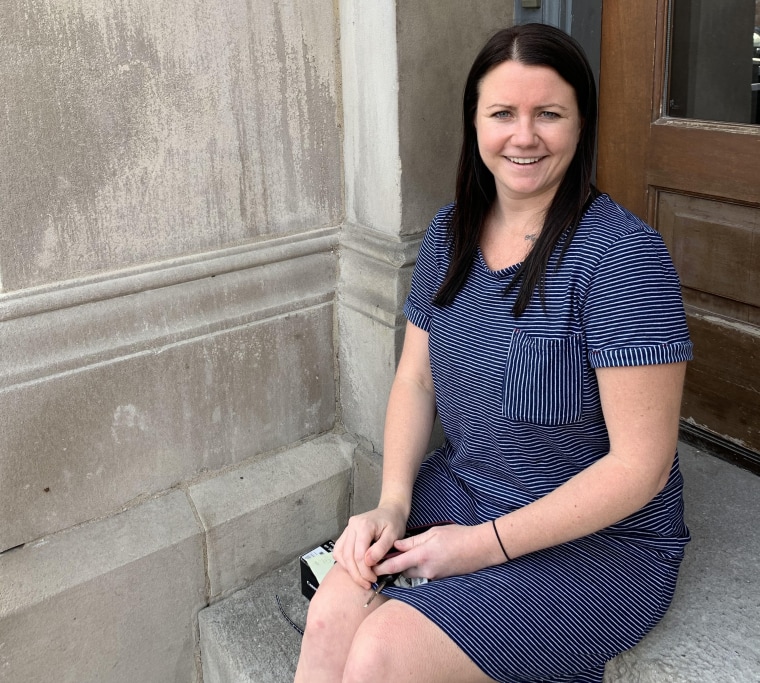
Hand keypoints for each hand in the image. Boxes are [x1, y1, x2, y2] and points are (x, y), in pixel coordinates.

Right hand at [332, 506, 406, 588]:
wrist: (390, 511)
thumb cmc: (394, 523)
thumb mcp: (393, 535)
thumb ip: (381, 548)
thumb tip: (368, 562)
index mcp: (364, 525)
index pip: (358, 554)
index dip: (365, 571)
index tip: (374, 579)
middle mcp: (352, 526)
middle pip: (347, 556)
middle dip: (357, 574)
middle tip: (367, 584)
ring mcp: (347, 529)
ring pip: (340, 554)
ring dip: (349, 569)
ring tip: (361, 578)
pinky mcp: (346, 533)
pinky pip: (339, 550)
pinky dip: (344, 562)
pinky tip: (355, 568)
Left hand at [372, 522, 500, 579]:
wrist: (480, 549)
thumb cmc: (458, 536)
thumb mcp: (432, 533)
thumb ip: (412, 540)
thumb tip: (396, 545)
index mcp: (422, 555)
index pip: (395, 564)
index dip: (381, 567)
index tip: (369, 567)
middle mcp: (426, 569)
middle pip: (401, 572)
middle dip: (391, 568)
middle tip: (379, 562)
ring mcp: (433, 576)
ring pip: (411, 574)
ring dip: (404, 569)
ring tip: (397, 559)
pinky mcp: (439, 578)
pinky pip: (422, 575)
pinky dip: (416, 570)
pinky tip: (418, 561)